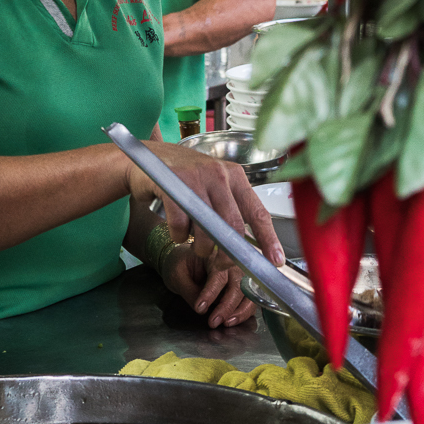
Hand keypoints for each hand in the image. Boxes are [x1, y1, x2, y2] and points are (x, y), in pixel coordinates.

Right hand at [124, 141, 285, 267]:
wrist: (149, 158)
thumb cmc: (186, 176)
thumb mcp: (215, 185)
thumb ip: (231, 209)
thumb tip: (249, 246)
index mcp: (235, 175)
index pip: (258, 211)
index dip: (268, 239)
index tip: (275, 260)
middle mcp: (218, 174)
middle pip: (233, 226)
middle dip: (228, 254)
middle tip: (221, 265)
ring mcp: (195, 179)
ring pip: (207, 231)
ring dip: (202, 248)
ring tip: (197, 245)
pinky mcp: (172, 186)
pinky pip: (181, 226)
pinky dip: (179, 236)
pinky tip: (178, 230)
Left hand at [160, 240, 256, 328]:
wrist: (184, 261)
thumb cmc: (180, 265)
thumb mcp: (177, 276)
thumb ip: (189, 292)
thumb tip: (203, 311)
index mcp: (214, 256)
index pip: (218, 275)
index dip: (210, 293)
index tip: (200, 307)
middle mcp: (232, 264)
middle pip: (238, 285)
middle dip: (227, 306)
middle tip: (213, 322)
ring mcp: (239, 275)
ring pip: (249, 294)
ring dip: (240, 311)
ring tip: (226, 323)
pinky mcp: (242, 287)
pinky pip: (250, 300)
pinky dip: (245, 312)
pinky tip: (233, 321)